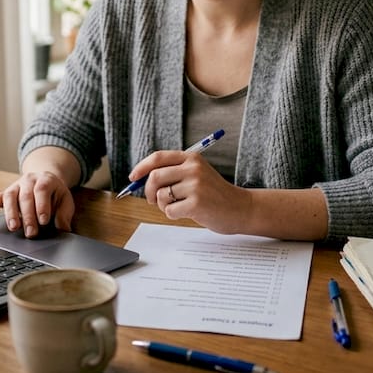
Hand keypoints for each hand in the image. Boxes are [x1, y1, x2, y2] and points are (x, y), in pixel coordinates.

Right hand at [0, 170, 74, 237]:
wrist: (45, 181)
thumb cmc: (55, 194)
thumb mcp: (65, 201)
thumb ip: (64, 214)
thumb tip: (63, 228)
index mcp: (45, 179)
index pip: (42, 190)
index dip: (42, 205)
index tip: (43, 221)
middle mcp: (29, 180)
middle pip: (25, 196)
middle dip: (28, 216)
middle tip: (31, 233)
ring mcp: (16, 185)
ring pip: (10, 196)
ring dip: (11, 213)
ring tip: (14, 228)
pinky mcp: (6, 192)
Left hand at [128, 150, 251, 233]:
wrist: (239, 208)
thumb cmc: (214, 194)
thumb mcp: (197, 175)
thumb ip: (174, 173)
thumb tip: (141, 179)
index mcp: (192, 158)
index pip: (158, 157)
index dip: (141, 167)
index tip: (133, 178)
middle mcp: (193, 168)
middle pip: (155, 177)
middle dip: (149, 192)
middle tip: (154, 200)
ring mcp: (196, 185)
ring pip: (161, 196)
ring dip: (163, 205)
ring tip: (178, 206)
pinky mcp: (197, 203)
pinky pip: (169, 210)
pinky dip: (172, 215)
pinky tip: (186, 213)